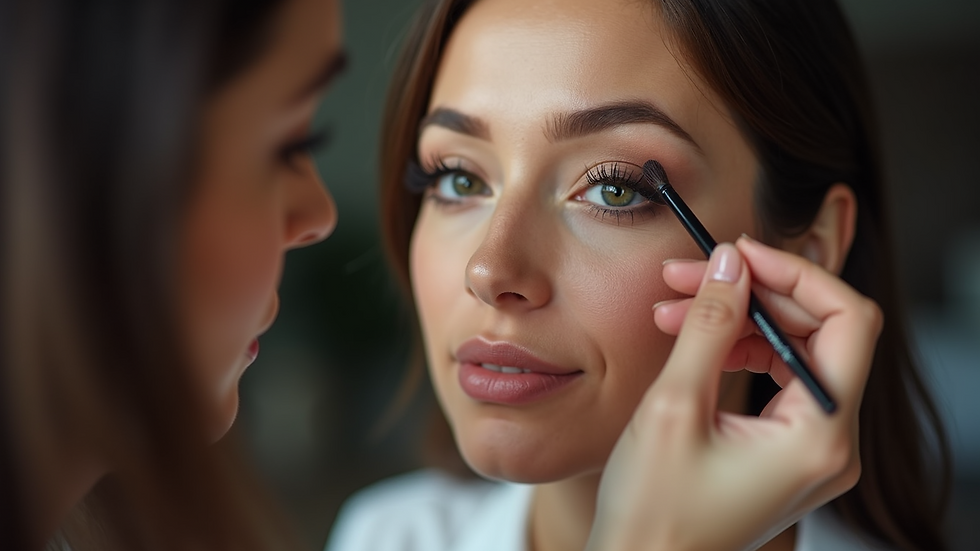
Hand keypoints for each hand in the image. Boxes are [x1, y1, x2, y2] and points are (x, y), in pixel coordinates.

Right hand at [586, 236, 881, 550]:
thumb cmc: (653, 513)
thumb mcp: (675, 408)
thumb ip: (708, 327)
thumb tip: (729, 265)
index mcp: (820, 436)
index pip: (849, 321)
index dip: (797, 274)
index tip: (741, 253)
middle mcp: (830, 443)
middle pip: (821, 332)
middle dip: (756, 292)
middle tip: (692, 273)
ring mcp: (811, 450)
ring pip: (795, 351)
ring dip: (739, 318)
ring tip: (676, 305)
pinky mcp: (785, 452)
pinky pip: (778, 381)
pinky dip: (737, 350)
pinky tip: (692, 338)